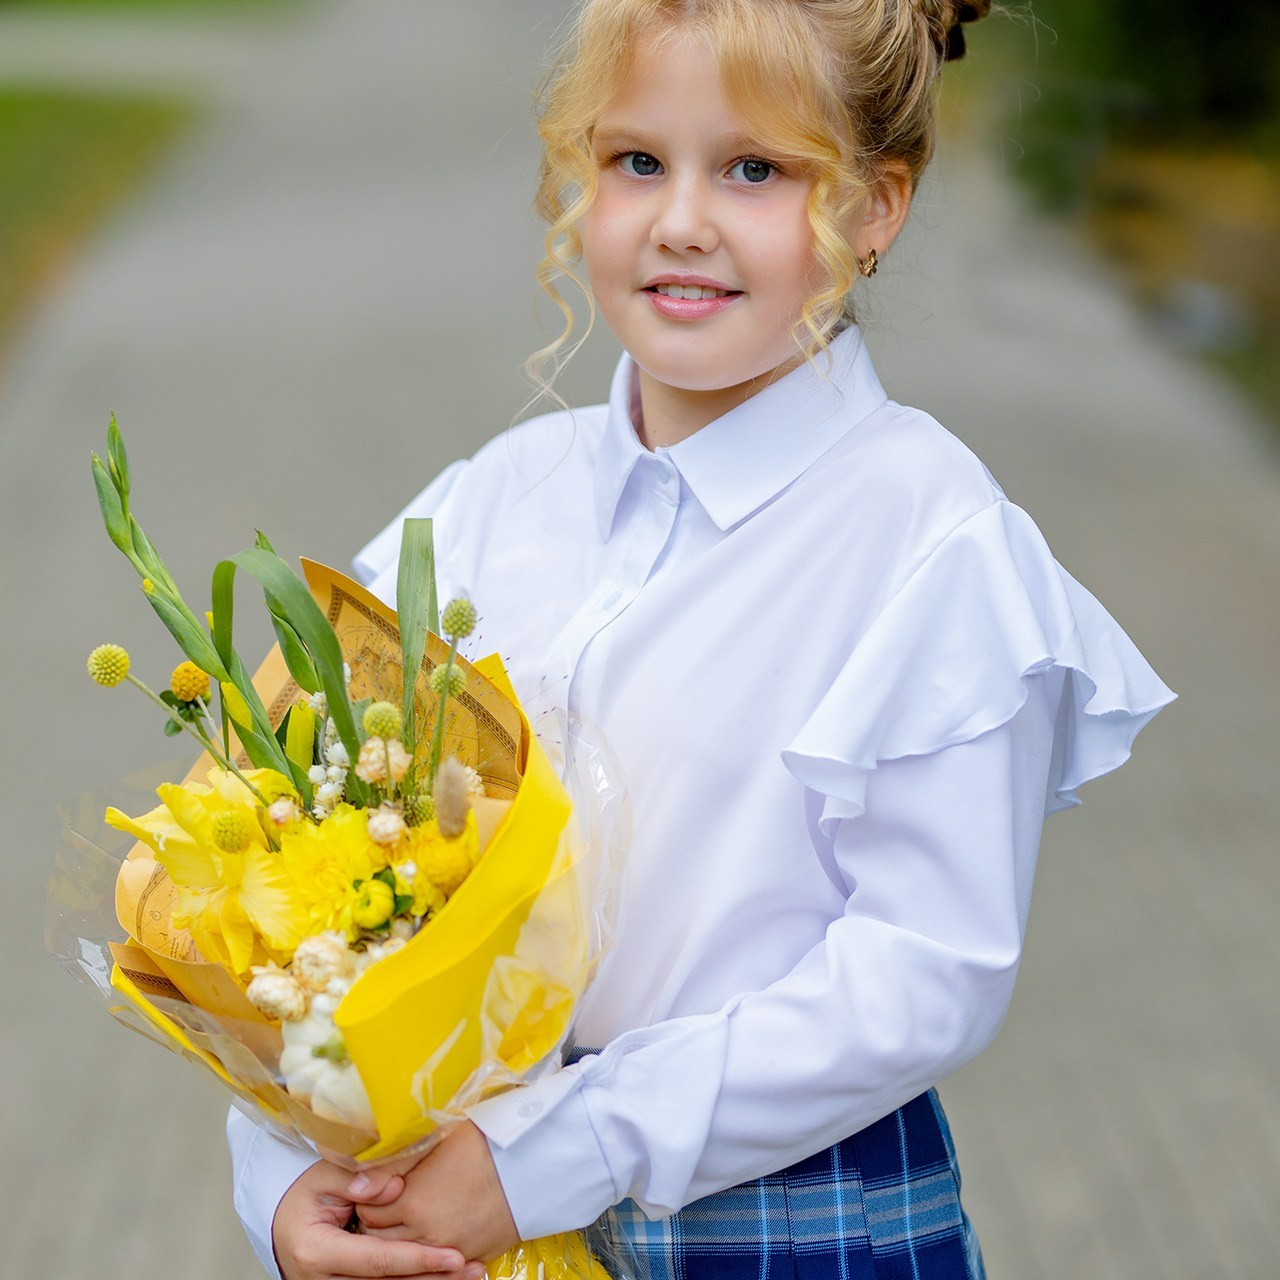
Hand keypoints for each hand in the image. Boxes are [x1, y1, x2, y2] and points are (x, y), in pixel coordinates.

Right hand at [273, 1158, 471, 1279]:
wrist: (284, 1222)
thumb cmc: (306, 1194)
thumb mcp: (324, 1176)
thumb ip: (359, 1178)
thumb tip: (395, 1187)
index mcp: (317, 1252)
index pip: (376, 1260)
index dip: (417, 1259)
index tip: (454, 1255)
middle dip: (433, 1278)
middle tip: (474, 1267)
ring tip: (472, 1273)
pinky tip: (443, 1276)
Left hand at [351, 1121, 519, 1262]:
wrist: (531, 1161)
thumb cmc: (484, 1142)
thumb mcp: (435, 1142)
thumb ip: (392, 1164)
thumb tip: (357, 1184)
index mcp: (413, 1201)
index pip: (369, 1211)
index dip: (372, 1198)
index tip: (380, 1188)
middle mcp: (427, 1233)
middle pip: (381, 1240)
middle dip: (381, 1223)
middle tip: (390, 1205)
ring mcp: (451, 1249)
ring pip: (407, 1258)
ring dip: (404, 1241)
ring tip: (412, 1219)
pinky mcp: (472, 1258)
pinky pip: (439, 1266)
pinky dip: (432, 1253)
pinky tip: (436, 1232)